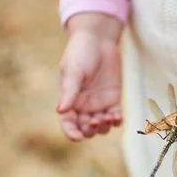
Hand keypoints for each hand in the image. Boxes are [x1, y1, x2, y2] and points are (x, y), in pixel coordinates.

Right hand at [56, 13, 123, 141]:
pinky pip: (114, 117)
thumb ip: (69, 92)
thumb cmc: (80, 53)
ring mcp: (98, 105)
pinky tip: (117, 117)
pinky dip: (116, 121)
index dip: (71, 133)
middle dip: (90, 130)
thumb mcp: (73, 72)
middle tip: (96, 120)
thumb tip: (60, 111)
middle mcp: (82, 107)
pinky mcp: (113, 100)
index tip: (78, 137)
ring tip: (107, 117)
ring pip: (101, 127)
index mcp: (68, 102)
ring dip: (104, 127)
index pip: (68, 124)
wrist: (98, 40)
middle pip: (85, 129)